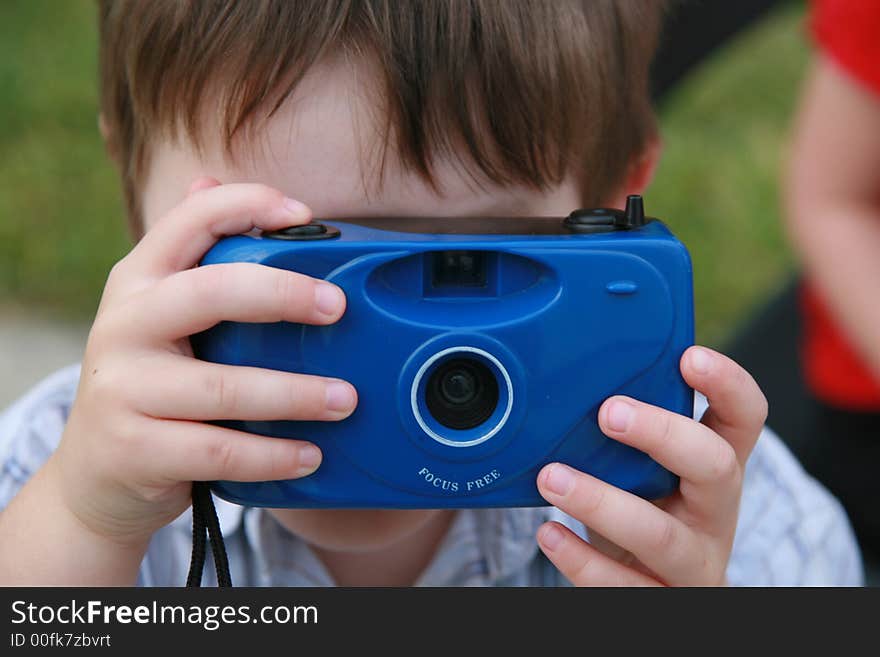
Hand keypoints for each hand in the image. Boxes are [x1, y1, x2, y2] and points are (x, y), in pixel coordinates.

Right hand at [50, 178, 357, 547]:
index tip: (305, 213)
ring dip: (296, 393)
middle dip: (283, 293)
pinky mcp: (135, 450)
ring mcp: (124, 389)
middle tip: (338, 307)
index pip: (189, 221)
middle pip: (210, 292)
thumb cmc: (150, 384)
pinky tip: (310, 454)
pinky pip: (218, 451)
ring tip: (345, 398)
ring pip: (222, 385)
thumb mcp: (158, 316)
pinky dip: (272, 455)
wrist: (95, 475)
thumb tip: (209, 180)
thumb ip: (191, 260)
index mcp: (138, 282)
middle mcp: (124, 326)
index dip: (247, 204)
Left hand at [535, 346, 766, 585]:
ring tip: (552, 478)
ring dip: (602, 502)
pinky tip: (549, 534)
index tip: (689, 357)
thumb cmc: (643, 508)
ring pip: (660, 535)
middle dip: (664, 435)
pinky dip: (581, 560)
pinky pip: (622, 584)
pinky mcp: (659, 597)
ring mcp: (693, 562)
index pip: (746, 418)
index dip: (729, 384)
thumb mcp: (648, 468)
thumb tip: (571, 381)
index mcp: (717, 466)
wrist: (649, 585)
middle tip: (609, 413)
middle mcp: (716, 513)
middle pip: (716, 467)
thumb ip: (629, 434)